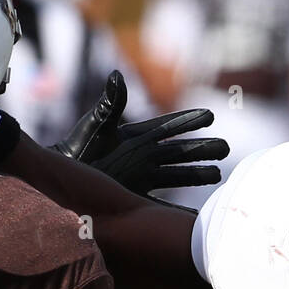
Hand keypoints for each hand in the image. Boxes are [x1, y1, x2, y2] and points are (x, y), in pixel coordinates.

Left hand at [53, 71, 228, 203]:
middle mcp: (143, 157)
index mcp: (136, 137)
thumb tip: (117, 75)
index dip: (188, 122)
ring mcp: (142, 177)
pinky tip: (191, 213)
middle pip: (179, 152)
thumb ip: (110, 104)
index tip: (210, 115)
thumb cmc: (77, 148)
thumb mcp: (96, 125)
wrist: (62, 177)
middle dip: (202, 150)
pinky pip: (161, 203)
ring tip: (218, 175)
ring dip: (197, 174)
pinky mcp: (136, 196)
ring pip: (177, 175)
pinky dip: (176, 208)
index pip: (168, 127)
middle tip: (226, 148)